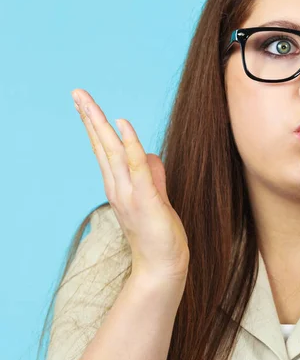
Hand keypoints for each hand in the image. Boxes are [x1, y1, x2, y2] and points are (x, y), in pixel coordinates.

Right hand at [71, 89, 189, 282]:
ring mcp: (130, 194)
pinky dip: (129, 145)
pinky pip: (137, 167)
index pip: (104, 152)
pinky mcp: (146, 200)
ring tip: (87, 102)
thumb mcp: (156, 199)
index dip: (95, 128)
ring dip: (101, 125)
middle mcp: (119, 189)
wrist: (163, 266)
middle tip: (77, 93)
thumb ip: (153, 176)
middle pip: (101, 147)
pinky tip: (123, 125)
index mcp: (119, 188)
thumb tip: (149, 154)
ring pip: (112, 153)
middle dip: (90, 119)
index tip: (84, 105)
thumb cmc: (158, 235)